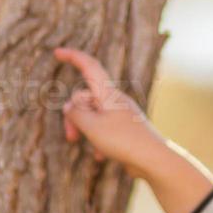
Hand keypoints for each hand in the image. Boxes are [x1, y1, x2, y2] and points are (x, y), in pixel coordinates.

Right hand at [53, 46, 162, 178]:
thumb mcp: (91, 126)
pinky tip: (101, 156)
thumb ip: (75, 113)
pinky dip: (99, 140)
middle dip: (74, 116)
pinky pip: (105, 128)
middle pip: (85, 98)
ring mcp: (122, 113)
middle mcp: (116, 99)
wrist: (154, 160)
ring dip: (86, 131)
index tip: (57, 52)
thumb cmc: (124, 141)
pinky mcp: (126, 128)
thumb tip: (69, 106)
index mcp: (108, 93)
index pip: (89, 66)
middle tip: (71, 137)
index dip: (73, 57)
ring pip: (94, 115)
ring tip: (92, 150)